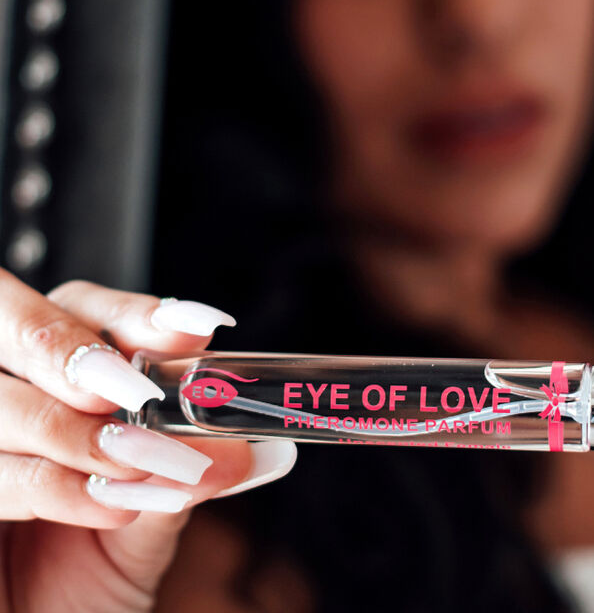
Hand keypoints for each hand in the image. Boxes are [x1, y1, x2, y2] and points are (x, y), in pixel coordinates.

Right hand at [0, 271, 296, 612]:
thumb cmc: (81, 582)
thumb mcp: (151, 524)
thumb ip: (195, 475)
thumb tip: (269, 446)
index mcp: (58, 383)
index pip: (84, 309)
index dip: (136, 312)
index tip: (196, 327)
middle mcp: (9, 396)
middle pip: (25, 327)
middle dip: (83, 353)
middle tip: (138, 389)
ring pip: (8, 401)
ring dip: (84, 432)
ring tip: (146, 466)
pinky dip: (55, 486)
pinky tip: (109, 506)